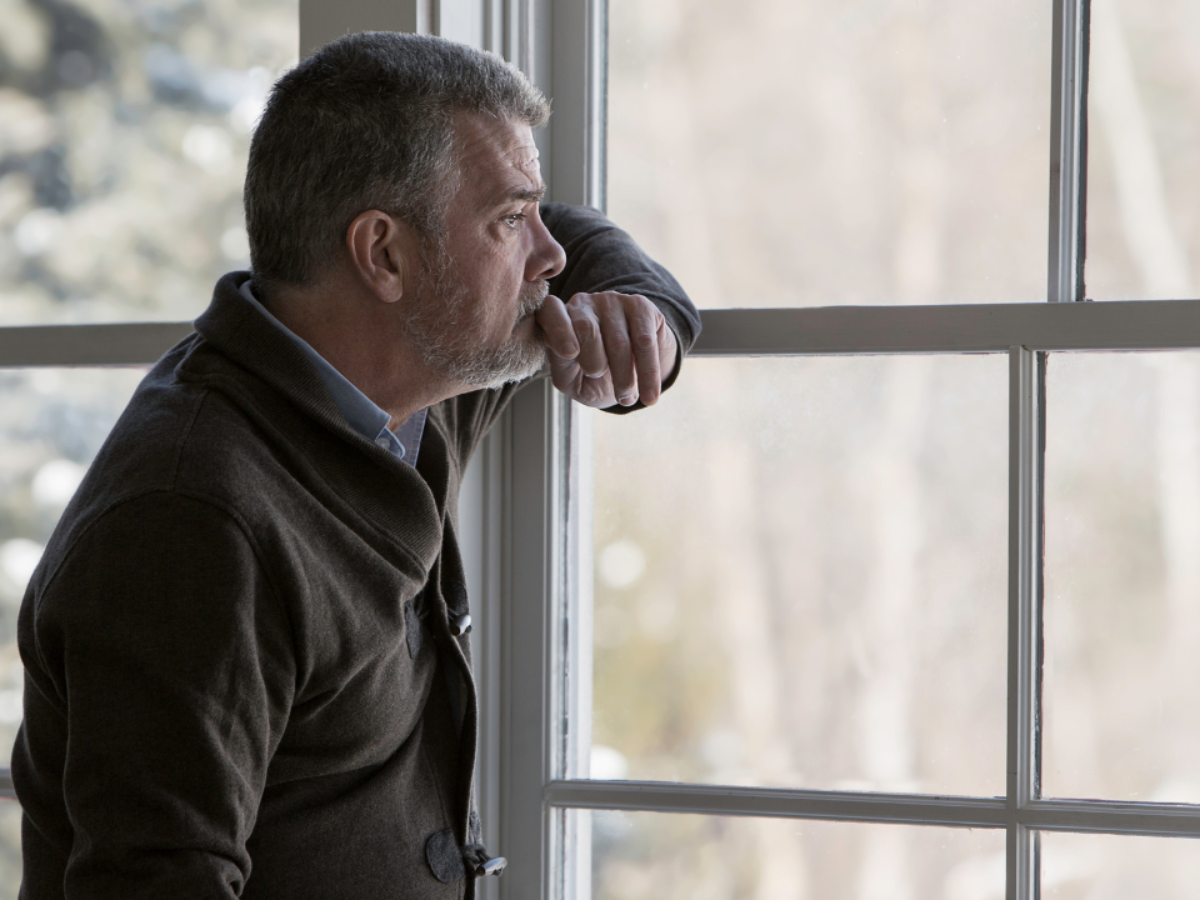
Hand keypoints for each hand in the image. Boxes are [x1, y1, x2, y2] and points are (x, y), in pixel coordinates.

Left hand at [535, 291, 677, 408]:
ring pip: (618, 341)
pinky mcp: (641, 306)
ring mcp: (612, 301)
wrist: (629, 372)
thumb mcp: (570, 379)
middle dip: (594, 363)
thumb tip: (567, 351)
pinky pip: (645, 342)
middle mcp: (583, 304)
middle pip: (587, 329)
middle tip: (599, 378)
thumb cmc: (592, 376)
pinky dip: (648, 373)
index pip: (550, 311)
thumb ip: (561, 366)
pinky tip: (649, 395)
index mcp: (559, 318)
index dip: (558, 329)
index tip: (570, 354)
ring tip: (626, 398)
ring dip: (624, 377)